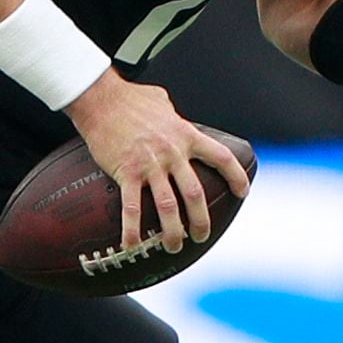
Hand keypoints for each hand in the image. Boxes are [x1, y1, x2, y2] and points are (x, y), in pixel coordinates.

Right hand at [66, 71, 252, 254]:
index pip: (220, 158)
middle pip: (195, 194)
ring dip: (173, 231)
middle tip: (201, 235)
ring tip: (174, 245)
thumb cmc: (130, 98)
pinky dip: (132, 230)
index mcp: (185, 135)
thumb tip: (173, 115)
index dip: (236, 176)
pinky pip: (132, 207)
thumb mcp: (162, 102)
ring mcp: (150, 165)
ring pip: (168, 206)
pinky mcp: (127, 173)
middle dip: (201, 220)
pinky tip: (132, 244)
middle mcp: (172, 153)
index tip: (242, 192)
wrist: (100, 99)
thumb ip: (173, 115)